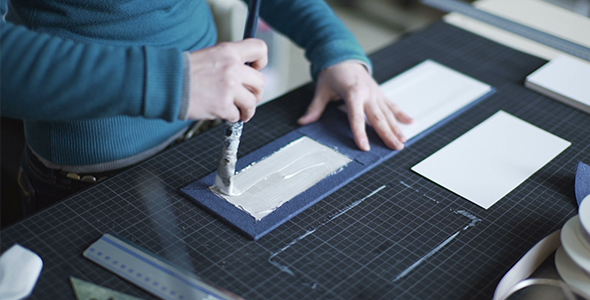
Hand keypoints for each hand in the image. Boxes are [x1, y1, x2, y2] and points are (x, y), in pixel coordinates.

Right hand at [186, 38, 267, 121]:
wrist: (167, 84)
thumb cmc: (184, 71)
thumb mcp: (209, 55)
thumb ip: (229, 62)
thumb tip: (245, 75)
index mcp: (229, 52)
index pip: (260, 49)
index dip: (262, 61)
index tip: (256, 70)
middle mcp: (232, 68)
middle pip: (261, 82)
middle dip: (256, 93)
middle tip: (250, 98)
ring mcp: (229, 88)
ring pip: (252, 102)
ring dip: (247, 110)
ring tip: (240, 112)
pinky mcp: (223, 106)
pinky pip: (236, 115)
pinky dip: (230, 117)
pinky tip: (222, 113)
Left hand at [298, 62, 412, 150]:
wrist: (344, 56)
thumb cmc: (333, 72)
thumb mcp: (322, 89)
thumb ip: (315, 107)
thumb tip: (303, 121)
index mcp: (353, 93)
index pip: (357, 117)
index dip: (360, 133)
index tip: (365, 147)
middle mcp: (367, 94)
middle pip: (378, 118)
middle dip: (387, 134)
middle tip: (395, 148)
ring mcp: (375, 94)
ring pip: (388, 114)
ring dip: (396, 128)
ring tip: (403, 141)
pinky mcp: (379, 93)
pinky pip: (392, 105)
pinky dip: (401, 114)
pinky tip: (411, 122)